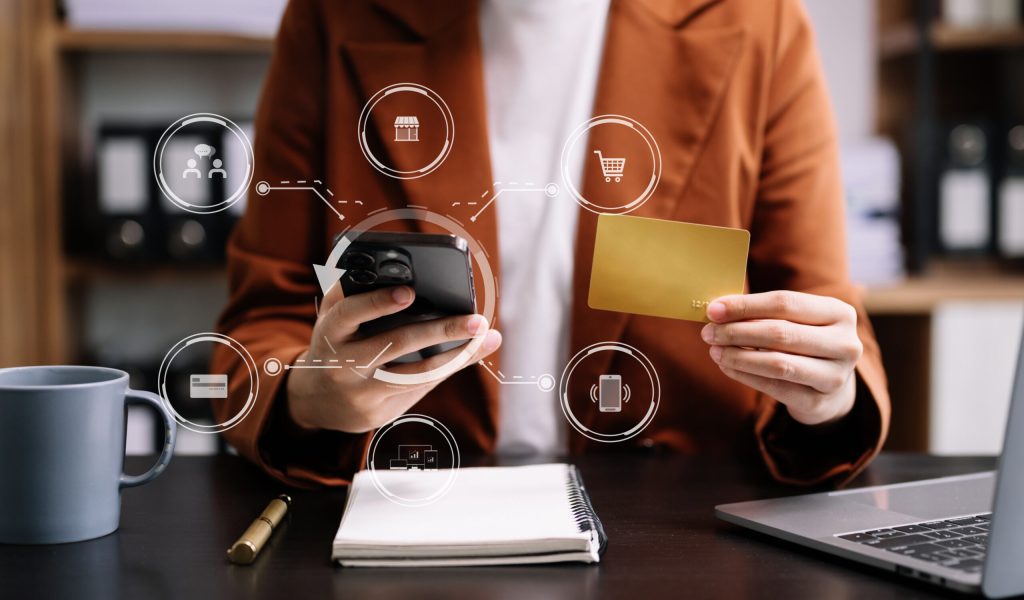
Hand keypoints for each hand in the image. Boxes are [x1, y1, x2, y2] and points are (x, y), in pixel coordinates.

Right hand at [286, 283, 501, 432]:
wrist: (316, 400)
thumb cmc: (336, 342)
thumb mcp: (335, 317)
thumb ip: (357, 294)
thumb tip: (404, 275)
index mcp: (330, 331)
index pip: (350, 314)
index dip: (376, 303)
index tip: (408, 292)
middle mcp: (344, 364)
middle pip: (396, 345)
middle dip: (440, 331)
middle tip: (476, 320)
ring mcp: (363, 392)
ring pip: (417, 373)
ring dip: (457, 354)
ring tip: (485, 336)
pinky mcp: (379, 413)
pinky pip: (420, 387)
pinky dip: (449, 368)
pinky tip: (472, 352)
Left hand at [700, 290, 861, 425]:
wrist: (831, 387)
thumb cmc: (804, 343)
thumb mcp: (794, 322)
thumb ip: (762, 313)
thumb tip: (717, 310)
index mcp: (839, 312)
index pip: (785, 302)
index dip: (745, 306)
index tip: (713, 310)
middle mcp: (845, 343)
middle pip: (780, 333)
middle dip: (737, 331)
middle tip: (708, 332)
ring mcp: (836, 375)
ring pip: (777, 363)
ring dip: (738, 355)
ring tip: (714, 350)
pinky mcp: (819, 401)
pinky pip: (774, 386)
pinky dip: (744, 375)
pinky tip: (726, 366)